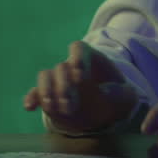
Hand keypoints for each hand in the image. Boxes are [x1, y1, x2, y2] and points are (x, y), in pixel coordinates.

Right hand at [23, 40, 139, 133]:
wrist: (107, 110)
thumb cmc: (118, 97)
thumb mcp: (128, 96)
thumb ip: (121, 93)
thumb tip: (104, 93)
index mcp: (90, 58)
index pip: (78, 48)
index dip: (77, 59)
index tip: (81, 77)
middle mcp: (71, 66)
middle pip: (61, 67)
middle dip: (63, 85)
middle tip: (69, 105)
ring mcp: (58, 81)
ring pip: (45, 76)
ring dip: (46, 91)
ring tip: (52, 106)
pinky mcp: (50, 96)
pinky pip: (36, 93)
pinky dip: (32, 98)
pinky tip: (30, 107)